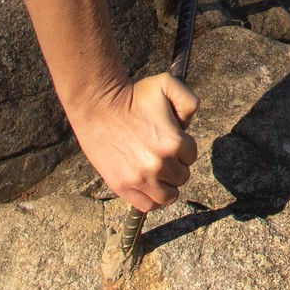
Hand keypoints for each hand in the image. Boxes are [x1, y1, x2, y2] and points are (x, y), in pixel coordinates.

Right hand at [72, 72, 198, 211]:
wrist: (98, 105)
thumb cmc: (133, 95)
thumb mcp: (168, 84)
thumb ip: (189, 101)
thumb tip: (189, 126)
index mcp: (173, 143)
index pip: (191, 155)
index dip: (182, 146)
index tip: (170, 138)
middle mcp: (159, 164)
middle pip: (182, 176)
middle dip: (176, 165)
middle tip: (161, 153)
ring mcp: (140, 178)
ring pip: (169, 196)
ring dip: (167, 185)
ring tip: (158, 172)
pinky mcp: (122, 186)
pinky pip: (148, 205)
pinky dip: (152, 199)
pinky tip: (149, 185)